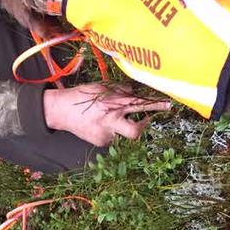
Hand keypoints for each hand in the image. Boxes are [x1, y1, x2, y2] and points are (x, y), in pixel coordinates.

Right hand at [43, 83, 172, 145]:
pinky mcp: (100, 142)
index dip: (155, 105)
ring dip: (121, 125)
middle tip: (149, 119)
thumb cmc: (81, 97)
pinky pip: (112, 137)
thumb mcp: (101, 88)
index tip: (169, 105)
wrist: (60, 111)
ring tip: (108, 118)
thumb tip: (135, 91)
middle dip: (144, 126)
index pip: (139, 105)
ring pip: (123, 133)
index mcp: (113, 104)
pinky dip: (109, 130)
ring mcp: (106, 133)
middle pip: (136, 131)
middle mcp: (111, 120)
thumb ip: (119, 90)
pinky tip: (98, 124)